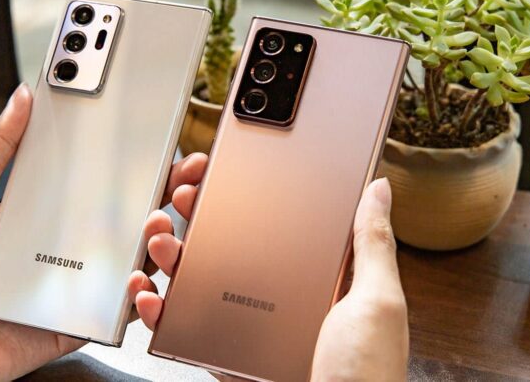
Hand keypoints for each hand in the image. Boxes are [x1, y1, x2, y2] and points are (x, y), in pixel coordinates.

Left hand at [0, 84, 207, 379]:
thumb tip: (21, 99)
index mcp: (43, 210)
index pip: (98, 180)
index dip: (132, 163)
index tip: (161, 146)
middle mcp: (64, 243)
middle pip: (126, 217)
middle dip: (162, 197)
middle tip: (180, 181)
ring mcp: (74, 282)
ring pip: (133, 262)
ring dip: (157, 243)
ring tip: (156, 225)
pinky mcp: (77, 319)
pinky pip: (119, 310)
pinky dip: (138, 298)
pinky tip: (136, 279)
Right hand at [132, 178, 408, 380]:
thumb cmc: (365, 375)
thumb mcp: (377, 302)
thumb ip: (372, 244)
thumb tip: (378, 189)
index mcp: (318, 275)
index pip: (277, 217)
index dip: (247, 188)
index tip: (221, 168)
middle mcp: (280, 294)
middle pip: (230, 242)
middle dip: (198, 213)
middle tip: (181, 194)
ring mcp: (249, 322)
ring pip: (200, 278)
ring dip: (170, 252)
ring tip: (160, 237)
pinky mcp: (225, 351)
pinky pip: (185, 324)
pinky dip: (158, 307)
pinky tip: (151, 293)